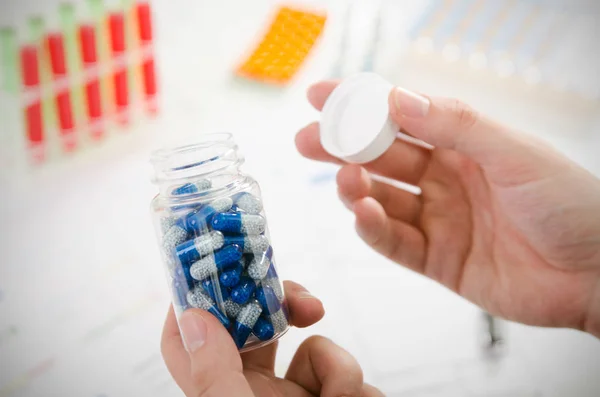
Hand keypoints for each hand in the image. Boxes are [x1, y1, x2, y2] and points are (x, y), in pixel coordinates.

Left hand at [162, 281, 383, 395]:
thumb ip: (212, 376)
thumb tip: (192, 318)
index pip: (187, 341)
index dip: (193, 301)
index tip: (213, 267)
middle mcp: (252, 396)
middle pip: (255, 328)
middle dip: (282, 306)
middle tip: (306, 303)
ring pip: (314, 348)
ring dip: (336, 368)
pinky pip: (346, 374)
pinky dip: (357, 388)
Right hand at [296, 81, 599, 337]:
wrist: (598, 274)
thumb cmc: (570, 204)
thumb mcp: (514, 153)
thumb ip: (455, 126)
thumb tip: (397, 100)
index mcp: (465, 144)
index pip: (402, 117)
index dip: (361, 106)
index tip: (322, 96)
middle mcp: (447, 178)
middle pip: (382, 158)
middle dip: (343, 147)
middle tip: (308, 140)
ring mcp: (440, 219)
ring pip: (383, 200)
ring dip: (357, 189)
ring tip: (345, 180)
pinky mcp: (438, 259)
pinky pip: (396, 242)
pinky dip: (375, 229)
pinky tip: (363, 215)